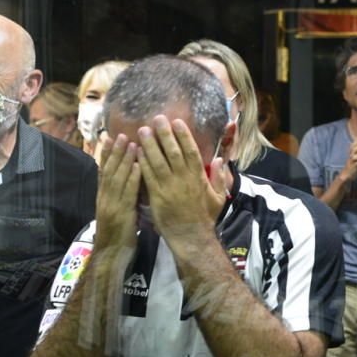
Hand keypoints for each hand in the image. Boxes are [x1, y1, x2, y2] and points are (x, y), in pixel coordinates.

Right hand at [93, 134, 140, 253]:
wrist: (111, 257)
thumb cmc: (118, 237)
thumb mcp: (118, 214)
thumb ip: (122, 199)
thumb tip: (131, 184)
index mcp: (103, 198)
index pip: (104, 172)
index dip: (106, 155)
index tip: (109, 138)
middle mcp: (105, 198)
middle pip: (109, 171)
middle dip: (115, 152)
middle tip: (120, 134)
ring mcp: (111, 205)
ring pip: (117, 178)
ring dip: (124, 159)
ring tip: (130, 142)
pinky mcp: (121, 213)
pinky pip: (127, 192)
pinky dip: (133, 177)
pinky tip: (138, 165)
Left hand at [137, 116, 223, 242]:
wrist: (191, 237)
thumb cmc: (205, 217)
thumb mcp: (218, 197)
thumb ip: (219, 178)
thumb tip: (219, 159)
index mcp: (198, 177)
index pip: (190, 151)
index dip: (183, 135)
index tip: (177, 122)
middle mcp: (183, 179)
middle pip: (173, 151)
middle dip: (164, 134)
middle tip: (156, 118)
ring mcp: (169, 187)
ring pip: (158, 161)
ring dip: (150, 144)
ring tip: (143, 130)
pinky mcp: (157, 196)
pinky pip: (148, 176)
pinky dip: (142, 162)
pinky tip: (137, 152)